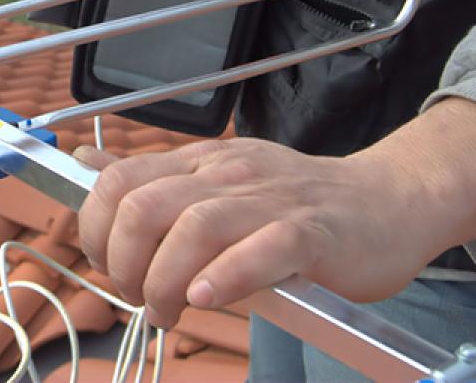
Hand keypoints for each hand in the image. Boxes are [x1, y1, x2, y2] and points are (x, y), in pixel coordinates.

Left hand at [75, 137, 443, 328]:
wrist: (387, 200)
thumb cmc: (296, 203)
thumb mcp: (215, 177)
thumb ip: (152, 178)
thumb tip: (88, 165)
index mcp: (199, 163)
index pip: (118, 182)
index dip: (96, 229)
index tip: (108, 265)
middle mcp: (226, 175)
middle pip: (145, 207)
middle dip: (124, 262)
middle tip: (138, 296)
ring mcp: (269, 202)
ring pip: (195, 228)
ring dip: (165, 280)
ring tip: (167, 311)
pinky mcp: (311, 234)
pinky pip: (263, 249)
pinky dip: (226, 276)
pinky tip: (207, 299)